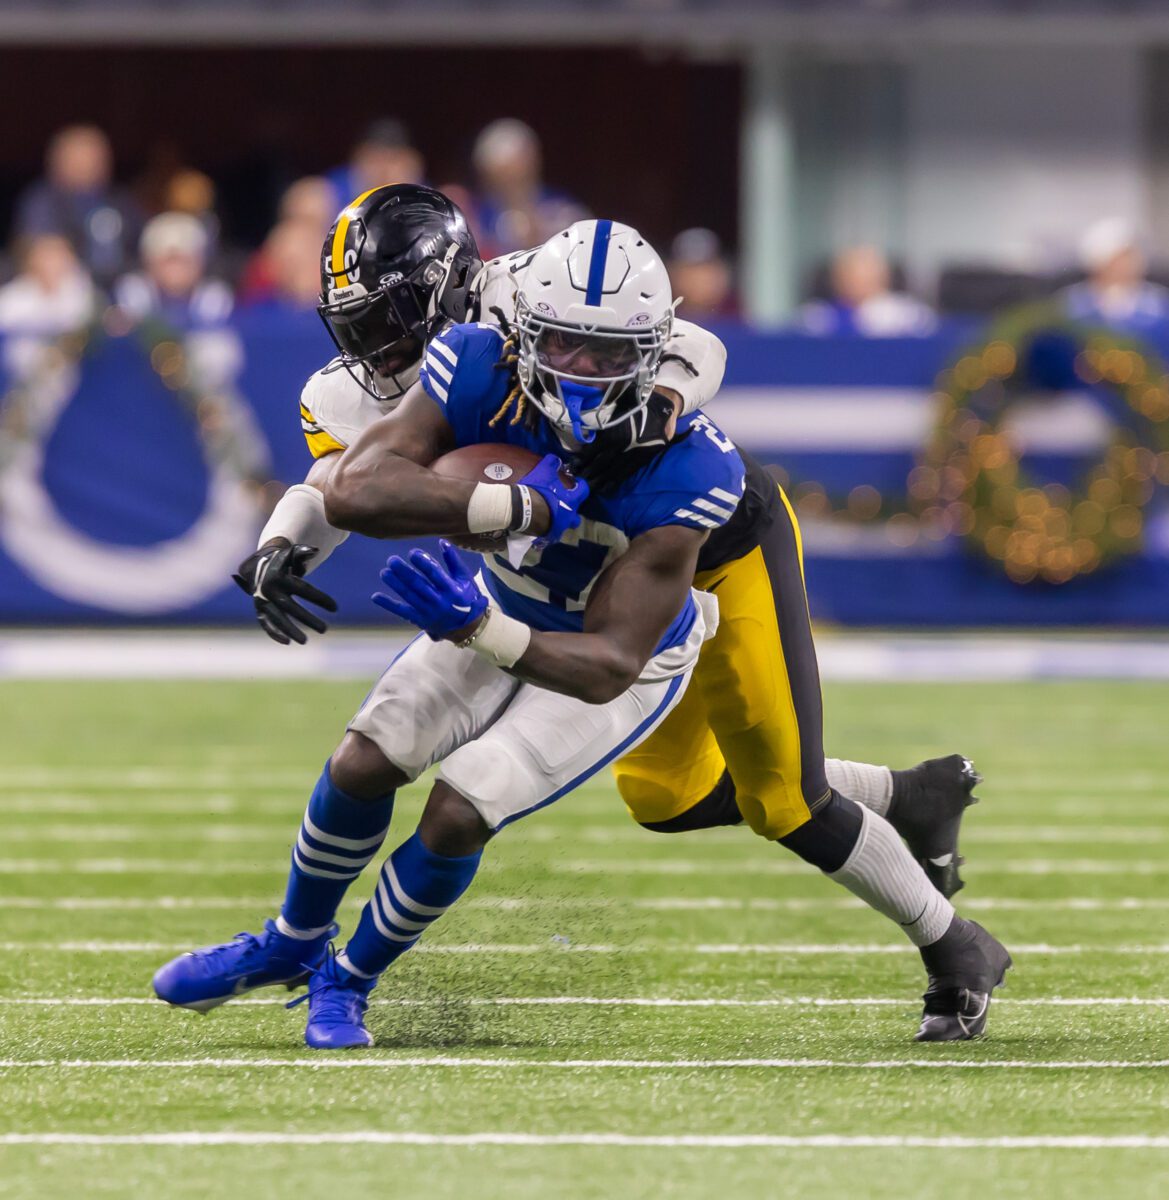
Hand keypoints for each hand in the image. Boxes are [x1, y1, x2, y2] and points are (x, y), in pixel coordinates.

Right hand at [233, 542, 337, 644]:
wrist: (258, 565)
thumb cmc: (282, 561)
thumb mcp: (292, 553)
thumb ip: (303, 552)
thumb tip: (315, 551)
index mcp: (280, 576)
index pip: (304, 589)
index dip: (320, 598)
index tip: (336, 608)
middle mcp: (270, 590)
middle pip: (291, 607)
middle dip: (307, 619)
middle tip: (325, 629)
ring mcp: (263, 600)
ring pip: (277, 618)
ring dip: (290, 630)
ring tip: (305, 641)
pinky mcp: (259, 609)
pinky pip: (265, 623)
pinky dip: (273, 633)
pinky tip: (287, 642)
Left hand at [371, 540, 487, 639]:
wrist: (468, 627)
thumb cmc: (467, 598)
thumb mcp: (465, 578)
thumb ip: (453, 560)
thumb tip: (442, 541)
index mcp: (451, 589)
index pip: (435, 574)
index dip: (423, 563)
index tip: (412, 554)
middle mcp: (439, 601)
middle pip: (418, 585)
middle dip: (404, 572)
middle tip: (392, 560)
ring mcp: (428, 612)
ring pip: (409, 596)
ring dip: (395, 584)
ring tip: (384, 572)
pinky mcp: (420, 620)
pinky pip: (402, 611)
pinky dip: (388, 604)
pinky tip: (376, 597)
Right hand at [518, 453, 588, 541]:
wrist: (522, 509)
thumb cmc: (536, 491)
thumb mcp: (543, 472)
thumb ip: (551, 463)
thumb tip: (555, 459)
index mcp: (571, 501)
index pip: (583, 492)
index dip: (582, 486)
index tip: (578, 483)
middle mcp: (568, 516)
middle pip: (576, 518)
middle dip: (572, 512)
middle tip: (564, 506)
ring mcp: (558, 527)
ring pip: (563, 526)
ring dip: (560, 521)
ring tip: (551, 515)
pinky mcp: (547, 534)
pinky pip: (550, 533)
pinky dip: (548, 528)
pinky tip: (541, 523)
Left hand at [574, 390, 686, 491]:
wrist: (663, 409)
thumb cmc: (637, 403)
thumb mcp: (617, 407)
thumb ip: (602, 420)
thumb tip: (585, 432)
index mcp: (614, 432)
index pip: (592, 450)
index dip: (581, 460)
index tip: (573, 465)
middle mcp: (622, 445)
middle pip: (600, 464)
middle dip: (588, 473)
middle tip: (577, 480)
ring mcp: (633, 454)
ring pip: (612, 472)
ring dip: (599, 481)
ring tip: (588, 487)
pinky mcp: (642, 460)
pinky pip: (626, 474)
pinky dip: (614, 482)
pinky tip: (605, 489)